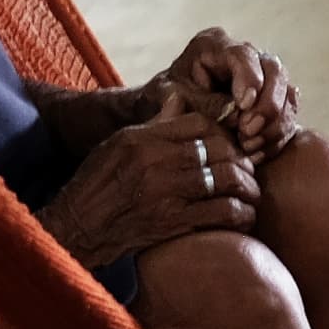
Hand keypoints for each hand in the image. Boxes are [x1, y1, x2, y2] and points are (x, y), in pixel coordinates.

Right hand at [36, 96, 258, 271]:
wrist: (77, 229)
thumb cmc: (97, 183)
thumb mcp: (119, 143)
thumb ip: (154, 124)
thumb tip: (180, 99)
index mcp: (144, 139)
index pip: (201, 123)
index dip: (224, 132)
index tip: (232, 144)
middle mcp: (157, 163)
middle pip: (221, 150)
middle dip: (243, 160)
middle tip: (249, 170)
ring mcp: (167, 194)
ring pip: (228, 181)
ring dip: (248, 187)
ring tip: (251, 194)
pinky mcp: (173, 224)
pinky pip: (222, 214)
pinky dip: (241, 214)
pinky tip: (243, 216)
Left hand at [155, 26, 301, 161]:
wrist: (166, 116)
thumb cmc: (164, 101)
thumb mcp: (172, 99)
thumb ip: (203, 104)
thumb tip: (236, 115)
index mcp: (214, 46)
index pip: (243, 54)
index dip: (250, 78)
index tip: (245, 105)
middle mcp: (244, 57)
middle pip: (274, 71)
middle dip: (268, 104)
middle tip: (249, 131)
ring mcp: (262, 80)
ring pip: (287, 95)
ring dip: (273, 125)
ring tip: (249, 148)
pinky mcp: (271, 103)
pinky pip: (287, 117)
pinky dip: (275, 139)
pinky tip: (255, 155)